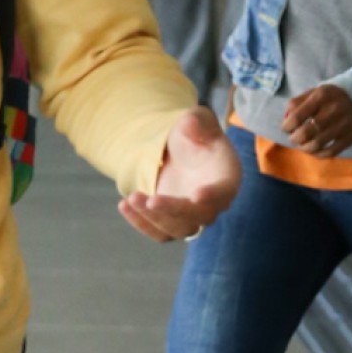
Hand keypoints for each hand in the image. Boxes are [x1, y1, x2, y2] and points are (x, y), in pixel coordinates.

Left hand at [120, 106, 240, 243]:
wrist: (177, 152)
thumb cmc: (193, 134)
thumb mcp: (197, 119)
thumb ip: (197, 120)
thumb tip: (190, 122)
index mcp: (227, 177)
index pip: (224, 191)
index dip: (213, 195)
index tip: (196, 196)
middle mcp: (213, 202)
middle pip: (200, 216)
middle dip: (174, 210)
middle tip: (151, 199)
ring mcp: (192, 217)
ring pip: (177, 229)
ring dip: (153, 217)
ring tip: (131, 198)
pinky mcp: (172, 223)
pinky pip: (159, 233)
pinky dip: (141, 223)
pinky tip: (124, 205)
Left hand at [280, 83, 351, 155]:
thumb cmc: (330, 97)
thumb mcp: (314, 92)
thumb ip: (297, 103)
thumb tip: (285, 119)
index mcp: (321, 96)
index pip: (297, 116)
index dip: (287, 126)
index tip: (286, 128)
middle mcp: (333, 110)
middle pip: (306, 132)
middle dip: (295, 138)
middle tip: (294, 138)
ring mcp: (343, 125)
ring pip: (317, 144)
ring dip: (305, 148)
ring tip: (303, 145)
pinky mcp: (350, 137)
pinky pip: (330, 152)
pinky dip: (318, 154)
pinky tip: (314, 150)